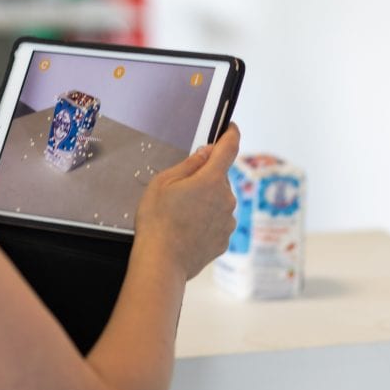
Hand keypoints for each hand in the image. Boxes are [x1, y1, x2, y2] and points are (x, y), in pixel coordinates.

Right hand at [134, 123, 240, 279]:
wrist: (161, 262)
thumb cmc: (157, 221)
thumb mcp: (163, 182)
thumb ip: (189, 164)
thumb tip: (207, 153)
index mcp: (212, 179)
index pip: (229, 148)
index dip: (231, 134)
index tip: (231, 128)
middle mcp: (227, 199)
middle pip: (220, 179)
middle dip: (205, 179)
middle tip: (179, 193)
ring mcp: (228, 221)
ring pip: (219, 202)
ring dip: (205, 203)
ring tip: (180, 217)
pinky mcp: (225, 240)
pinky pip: (217, 222)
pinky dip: (206, 222)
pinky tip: (186, 231)